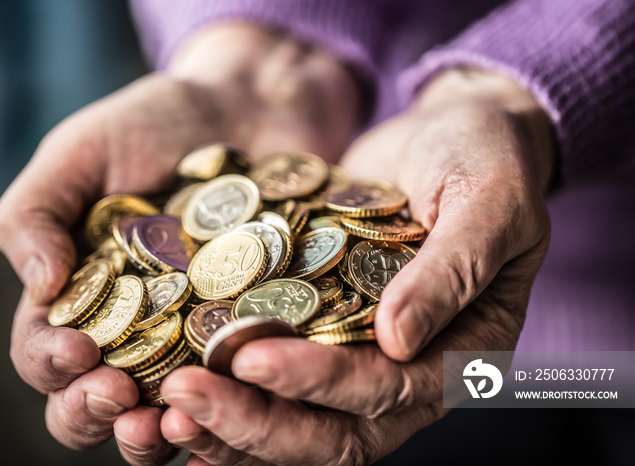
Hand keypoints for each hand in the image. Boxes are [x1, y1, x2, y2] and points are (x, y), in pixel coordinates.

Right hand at [0, 22, 361, 465]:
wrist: (248, 107)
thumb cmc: (153, 124)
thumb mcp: (79, 153)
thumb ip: (36, 214)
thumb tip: (38, 289)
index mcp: (82, 298)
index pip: (46, 355)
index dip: (52, 366)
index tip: (76, 349)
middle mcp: (137, 332)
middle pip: (102, 405)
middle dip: (97, 414)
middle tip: (118, 397)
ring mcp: (200, 338)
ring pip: (172, 414)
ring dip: (164, 432)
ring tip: (174, 424)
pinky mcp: (262, 331)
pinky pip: (250, 384)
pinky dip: (241, 403)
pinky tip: (242, 401)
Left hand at [159, 68, 552, 464]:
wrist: (452, 136)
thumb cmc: (486, 159)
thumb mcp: (487, 202)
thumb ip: (453, 270)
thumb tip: (399, 341)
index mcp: (462, 353)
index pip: (388, 392)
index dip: (320, 382)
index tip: (252, 358)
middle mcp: (409, 372)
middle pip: (332, 432)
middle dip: (257, 421)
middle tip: (185, 400)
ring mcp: (362, 359)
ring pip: (296, 424)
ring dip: (231, 425)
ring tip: (166, 410)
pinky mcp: (323, 335)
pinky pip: (275, 386)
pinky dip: (230, 395)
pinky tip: (174, 395)